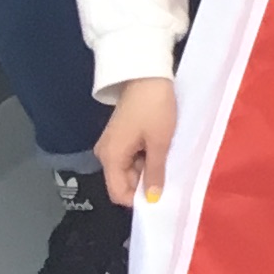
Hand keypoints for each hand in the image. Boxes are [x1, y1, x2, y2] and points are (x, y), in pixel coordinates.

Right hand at [96, 78, 179, 208]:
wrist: (147, 75)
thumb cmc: (154, 108)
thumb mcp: (159, 142)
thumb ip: (155, 172)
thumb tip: (153, 199)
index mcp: (110, 158)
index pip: (118, 193)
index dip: (138, 199)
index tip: (160, 196)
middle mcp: (105, 154)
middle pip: (122, 182)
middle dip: (144, 183)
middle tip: (168, 177)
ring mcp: (111, 144)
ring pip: (128, 169)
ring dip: (146, 169)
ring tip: (166, 161)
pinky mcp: (119, 136)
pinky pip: (130, 157)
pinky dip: (144, 158)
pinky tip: (159, 151)